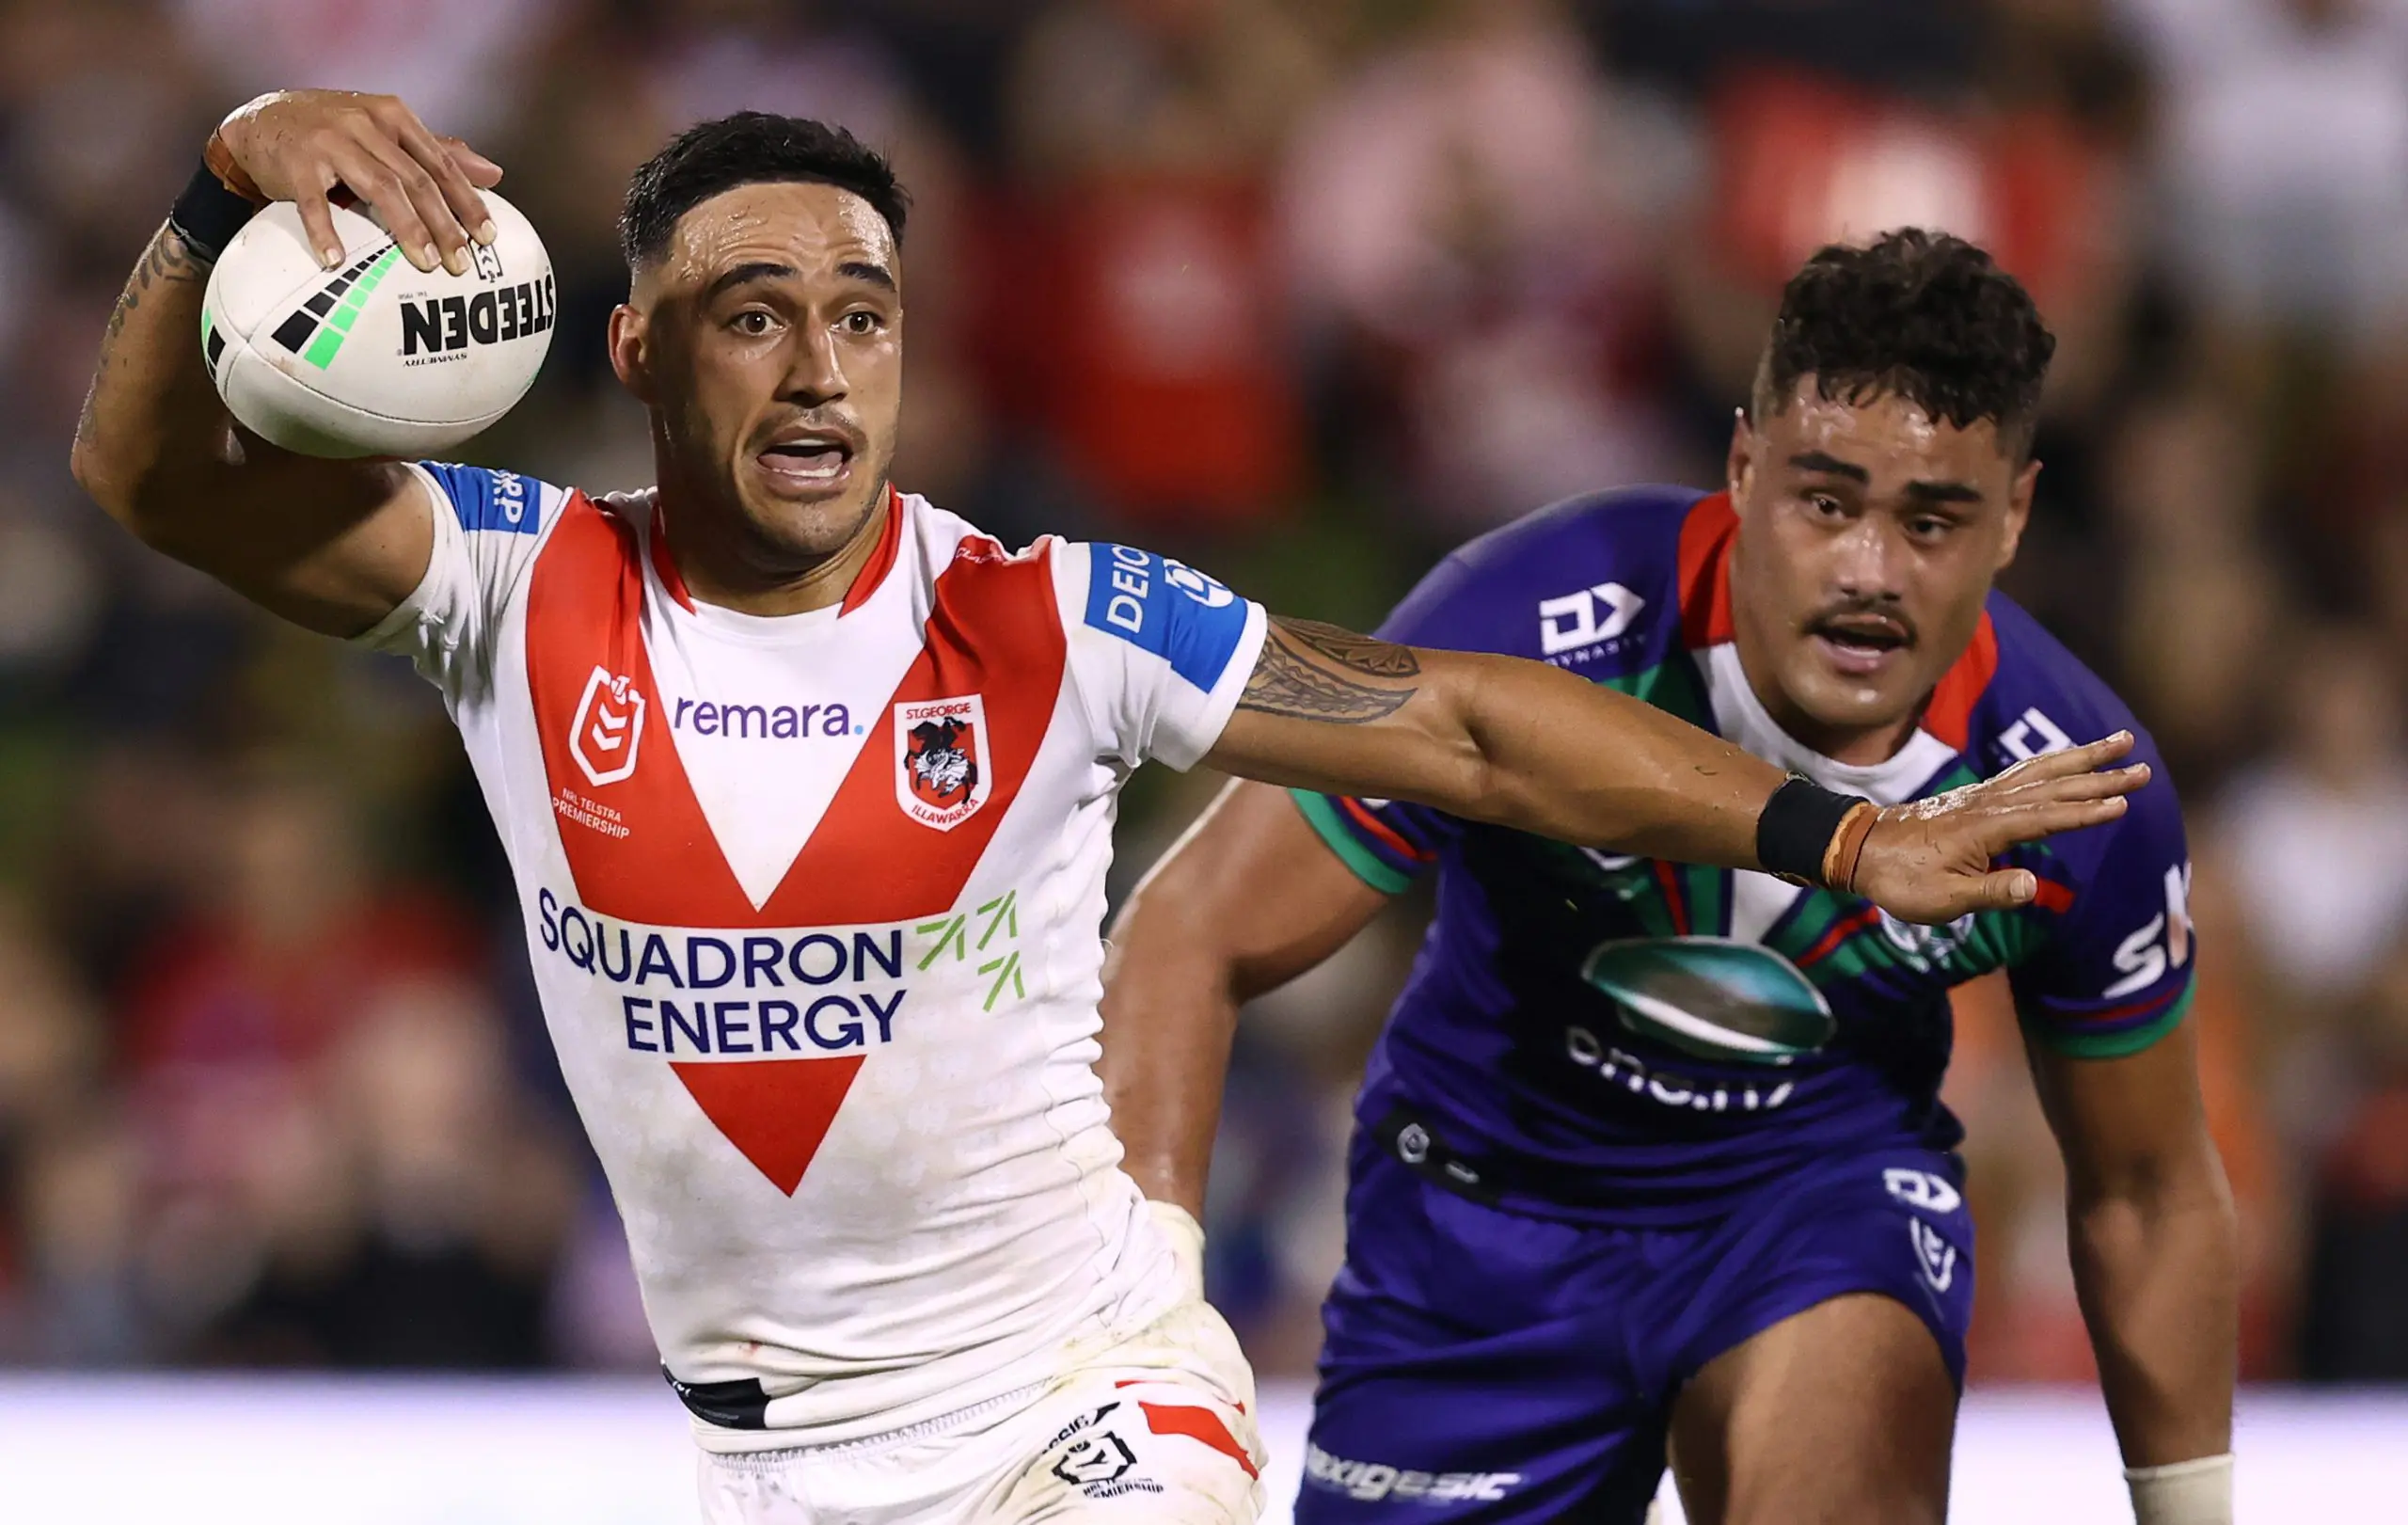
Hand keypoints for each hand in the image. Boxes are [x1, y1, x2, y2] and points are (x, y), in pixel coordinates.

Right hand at [214, 90, 502, 273]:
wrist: (263, 119)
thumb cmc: (336, 131)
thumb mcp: (387, 132)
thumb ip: (438, 153)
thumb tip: (494, 174)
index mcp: (393, 116)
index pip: (440, 163)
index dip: (467, 201)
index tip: (489, 236)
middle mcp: (364, 124)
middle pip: (415, 179)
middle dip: (444, 224)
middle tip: (462, 263)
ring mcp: (328, 141)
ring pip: (379, 187)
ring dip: (406, 228)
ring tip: (426, 264)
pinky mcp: (295, 162)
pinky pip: (313, 203)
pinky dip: (325, 233)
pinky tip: (337, 262)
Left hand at [1847, 731, 2147, 924]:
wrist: (1859, 848)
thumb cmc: (1900, 880)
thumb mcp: (1942, 900)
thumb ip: (1989, 892)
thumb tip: (2032, 886)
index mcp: (1985, 828)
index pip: (2046, 817)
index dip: (2085, 811)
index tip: (2122, 802)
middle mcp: (1989, 803)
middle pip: (2054, 785)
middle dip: (2100, 776)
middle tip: (2143, 767)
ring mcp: (1983, 795)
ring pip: (2042, 770)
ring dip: (2083, 757)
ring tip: (2121, 741)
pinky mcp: (1977, 796)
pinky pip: (2025, 772)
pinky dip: (2053, 761)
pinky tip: (2069, 759)